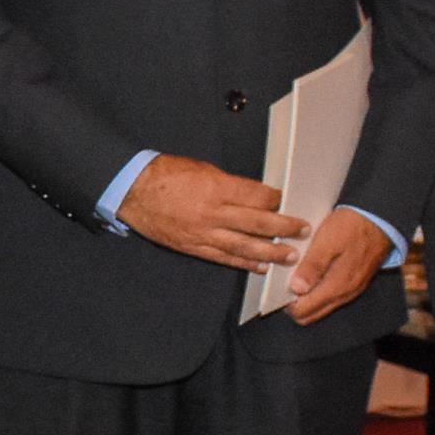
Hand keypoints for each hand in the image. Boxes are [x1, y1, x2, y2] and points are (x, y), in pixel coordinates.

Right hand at [116, 153, 307, 271]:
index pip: (258, 197)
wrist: (131, 190)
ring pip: (245, 246)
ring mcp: (203, 233)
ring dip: (271, 252)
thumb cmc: (164, 174)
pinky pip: (224, 257)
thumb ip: (227, 183)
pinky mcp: (193, 246)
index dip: (276, 199)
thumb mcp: (200, 168)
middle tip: (304, 230)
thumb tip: (252, 195)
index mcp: (216, 187)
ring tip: (291, 256)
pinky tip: (260, 266)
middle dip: (285, 227)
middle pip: (259, 223)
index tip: (284, 200)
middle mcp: (213, 213)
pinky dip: (244, 263)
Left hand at [286, 207, 390, 323]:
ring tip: (294, 273)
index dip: (285, 303)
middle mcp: (344, 294)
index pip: (304, 312)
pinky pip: (329, 295)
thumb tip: (297, 289)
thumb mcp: (327, 242)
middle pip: (311, 313)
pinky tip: (309, 271)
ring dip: (305, 295)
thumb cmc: (350, 227)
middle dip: (293, 302)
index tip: (275, 287)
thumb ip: (313, 266)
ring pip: (320, 305)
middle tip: (282, 280)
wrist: (379, 218)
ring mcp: (350, 290)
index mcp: (337, 287)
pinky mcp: (353, 282)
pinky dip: (316, 288)